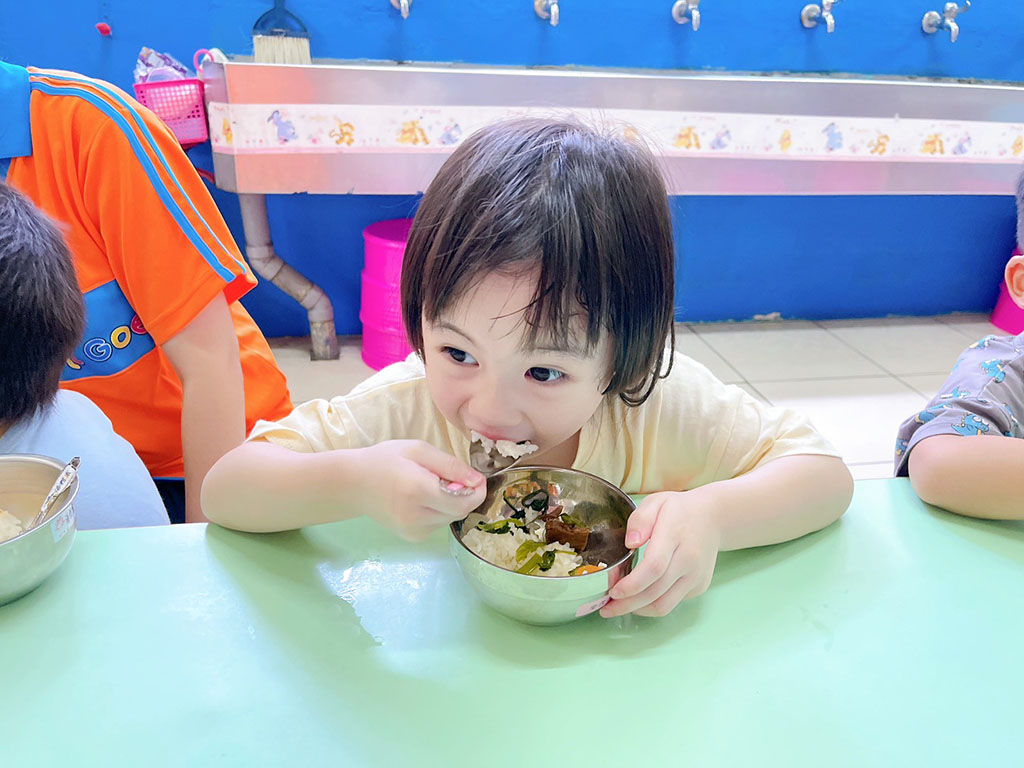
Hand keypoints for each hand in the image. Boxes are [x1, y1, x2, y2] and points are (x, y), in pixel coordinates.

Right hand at [354, 440, 485, 541]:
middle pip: (460, 512)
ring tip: (430, 486)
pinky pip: (438, 524)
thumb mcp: (418, 450)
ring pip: (450, 519)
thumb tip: (477, 480)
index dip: (477, 491)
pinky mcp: (412, 537)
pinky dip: (438, 511)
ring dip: (450, 503)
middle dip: (464, 495)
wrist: (353, 484)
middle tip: (448, 477)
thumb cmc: (385, 460)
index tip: (476, 478)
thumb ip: (450, 465)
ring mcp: (413, 530)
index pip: (463, 502)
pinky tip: (422, 499)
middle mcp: (416, 516)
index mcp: (417, 490)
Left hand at [600, 489, 721, 617]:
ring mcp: (696, 576)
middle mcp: (689, 560)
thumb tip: (631, 543)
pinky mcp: (699, 586)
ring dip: (638, 610)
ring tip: (618, 607)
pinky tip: (639, 597)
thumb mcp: (655, 502)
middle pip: (655, 591)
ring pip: (664, 605)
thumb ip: (640, 520)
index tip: (613, 591)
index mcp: (675, 536)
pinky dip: (652, 604)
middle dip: (627, 604)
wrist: (712, 518)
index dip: (631, 584)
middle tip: (606, 608)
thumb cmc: (679, 510)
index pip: (654, 567)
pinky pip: (673, 602)